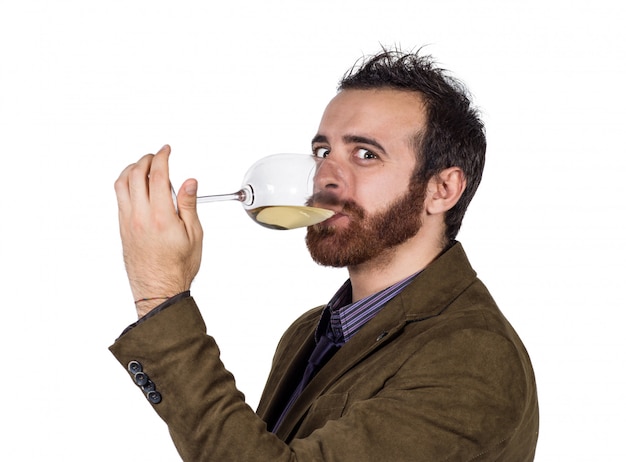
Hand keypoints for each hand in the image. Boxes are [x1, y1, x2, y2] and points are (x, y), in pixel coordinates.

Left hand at [114, 145, 202, 316]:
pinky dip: (126, 183)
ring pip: (122, 184)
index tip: (166, 150)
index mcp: (161, 216)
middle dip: (146, 159)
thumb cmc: (178, 267)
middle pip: (136, 174)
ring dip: (132, 169)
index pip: (158, 175)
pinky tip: (135, 185)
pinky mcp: (122, 228)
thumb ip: (189, 205)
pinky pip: (119, 197)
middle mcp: (141, 216)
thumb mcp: (194, 235)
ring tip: (143, 166)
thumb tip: (189, 182)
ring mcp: (128, 221)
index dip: (162, 157)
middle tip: (156, 156)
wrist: (159, 289)